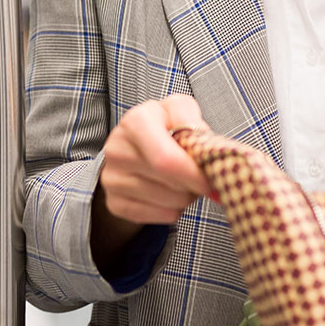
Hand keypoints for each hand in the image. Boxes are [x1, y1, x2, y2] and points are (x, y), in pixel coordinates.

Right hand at [92, 95, 210, 266]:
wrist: (131, 145)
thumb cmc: (162, 126)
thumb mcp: (179, 109)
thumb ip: (195, 123)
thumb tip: (211, 155)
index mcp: (136, 122)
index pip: (166, 160)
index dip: (194, 175)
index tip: (212, 179)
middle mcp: (118, 150)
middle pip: (172, 185)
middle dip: (195, 185)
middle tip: (200, 175)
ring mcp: (112, 179)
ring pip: (170, 203)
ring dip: (187, 196)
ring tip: (182, 180)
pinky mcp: (115, 203)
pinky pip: (161, 216)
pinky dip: (174, 208)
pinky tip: (170, 191)